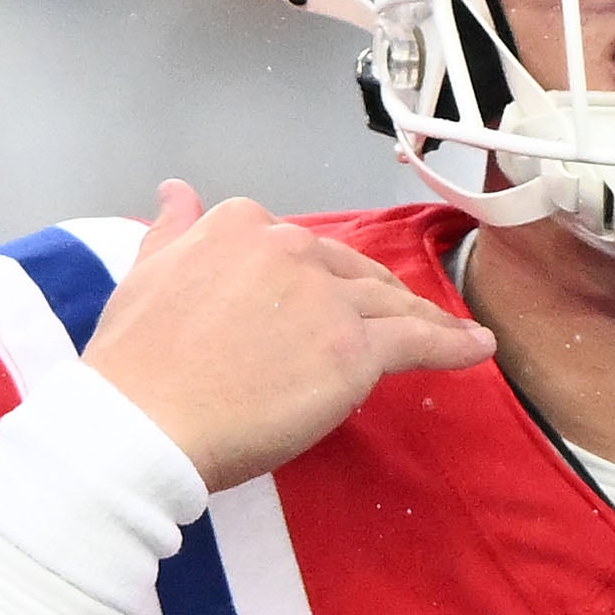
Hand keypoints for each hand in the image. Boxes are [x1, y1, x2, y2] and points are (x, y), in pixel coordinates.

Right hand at [77, 183, 493, 490]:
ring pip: (389, 303)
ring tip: (449, 330)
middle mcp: (288, 248)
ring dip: (422, 316)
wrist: (140, 424)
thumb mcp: (144, 274)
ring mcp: (326, 299)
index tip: (327, 297)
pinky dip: (455, 343)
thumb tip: (177, 190)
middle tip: (398, 317)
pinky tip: (479, 348)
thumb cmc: (135, 365)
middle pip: (351, 272)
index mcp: (238, 226)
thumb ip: (172, 230)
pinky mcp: (355, 350)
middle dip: (377, 294)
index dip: (319, 276)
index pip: (298, 247)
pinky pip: (419, 341)